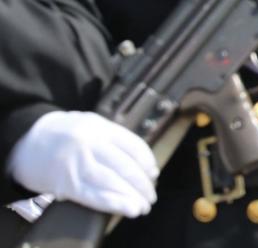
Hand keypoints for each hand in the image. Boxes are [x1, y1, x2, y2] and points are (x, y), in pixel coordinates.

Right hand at [7, 112, 157, 217]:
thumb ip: (115, 139)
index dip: (147, 162)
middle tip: (151, 196)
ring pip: (111, 181)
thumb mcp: (92, 125)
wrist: (28, 142)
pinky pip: (92, 195)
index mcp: (100, 127)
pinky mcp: (65, 182)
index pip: (133, 145)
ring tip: (142, 206)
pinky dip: (113, 203)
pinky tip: (126, 208)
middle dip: (142, 184)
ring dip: (131, 197)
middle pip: (125, 166)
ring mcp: (77, 164)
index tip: (153, 174)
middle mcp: (90, 144)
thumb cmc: (66, 134)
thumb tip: (145, 164)